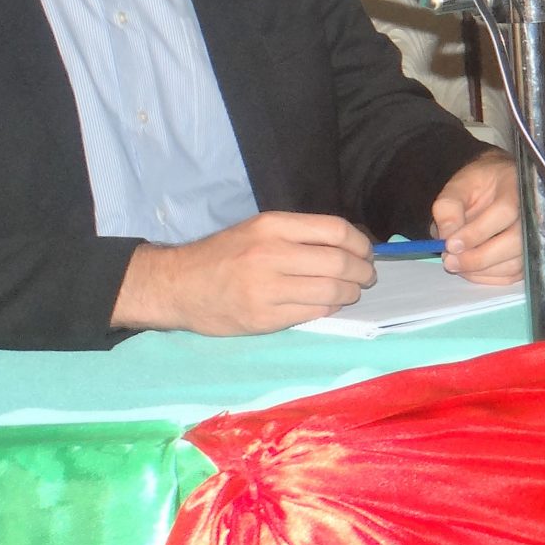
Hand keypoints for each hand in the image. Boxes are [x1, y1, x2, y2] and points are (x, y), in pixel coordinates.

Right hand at [111, 212, 373, 335]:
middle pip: (339, 263)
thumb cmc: (222, 255)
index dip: (360, 243)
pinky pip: (314, 313)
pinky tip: (328, 304)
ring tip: (351, 292)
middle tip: (367, 277)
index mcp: (271, 226)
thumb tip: (350, 243)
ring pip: (331, 291)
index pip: (335, 230)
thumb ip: (299, 234)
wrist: (178, 285)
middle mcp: (270, 254)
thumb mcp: (257, 230)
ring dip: (350, 293)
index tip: (366, 252)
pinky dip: (330, 308)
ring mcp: (266, 289)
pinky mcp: (264, 318)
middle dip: (363, 272)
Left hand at [430, 150, 526, 284]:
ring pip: (514, 264)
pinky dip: (487, 277)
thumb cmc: (481, 185)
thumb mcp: (460, 185)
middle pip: (515, 242)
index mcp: (518, 186)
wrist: (500, 190)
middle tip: (449, 261)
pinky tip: (469, 269)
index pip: (505, 211)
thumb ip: (449, 206)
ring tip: (455, 263)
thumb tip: (448, 237)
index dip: (477, 232)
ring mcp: (538, 237)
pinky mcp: (531, 258)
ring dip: (480, 270)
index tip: (450, 244)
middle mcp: (536, 213)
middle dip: (478, 257)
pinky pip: (511, 276)